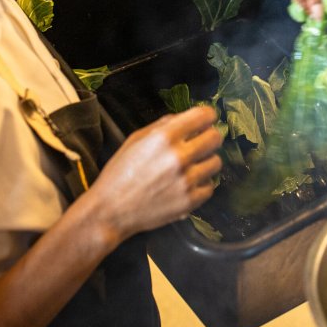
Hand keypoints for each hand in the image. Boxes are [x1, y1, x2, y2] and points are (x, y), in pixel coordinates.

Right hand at [86, 106, 222, 240]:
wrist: (111, 211)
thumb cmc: (119, 174)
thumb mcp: (135, 140)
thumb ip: (162, 126)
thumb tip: (184, 117)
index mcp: (164, 138)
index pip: (203, 116)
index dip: (206, 116)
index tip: (206, 119)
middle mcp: (178, 157)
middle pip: (215, 138)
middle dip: (210, 136)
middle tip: (201, 141)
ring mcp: (186, 181)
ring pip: (216, 162)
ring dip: (206, 161)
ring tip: (193, 165)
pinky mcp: (190, 201)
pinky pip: (210, 186)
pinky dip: (201, 184)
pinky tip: (188, 184)